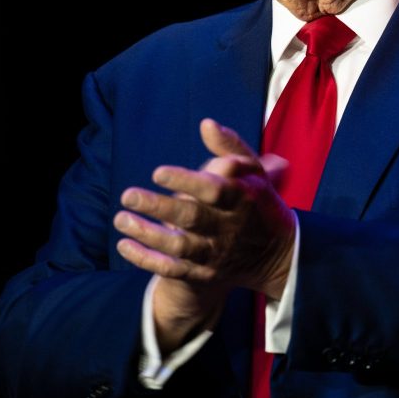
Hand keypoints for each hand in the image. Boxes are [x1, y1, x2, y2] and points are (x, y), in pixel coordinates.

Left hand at [114, 119, 296, 347]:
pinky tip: (124, 245)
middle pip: (192, 218)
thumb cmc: (257, 201)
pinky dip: (146, 260)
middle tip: (128, 195)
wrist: (277, 252)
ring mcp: (215, 253)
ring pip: (178, 246)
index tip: (157, 172)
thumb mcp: (254, 171)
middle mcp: (229, 227)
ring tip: (121, 218)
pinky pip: (172, 269)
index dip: (186, 182)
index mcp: (242, 198)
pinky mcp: (203, 273)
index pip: (214, 190)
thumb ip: (230, 146)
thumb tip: (206, 124)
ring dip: (147, 234)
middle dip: (158, 207)